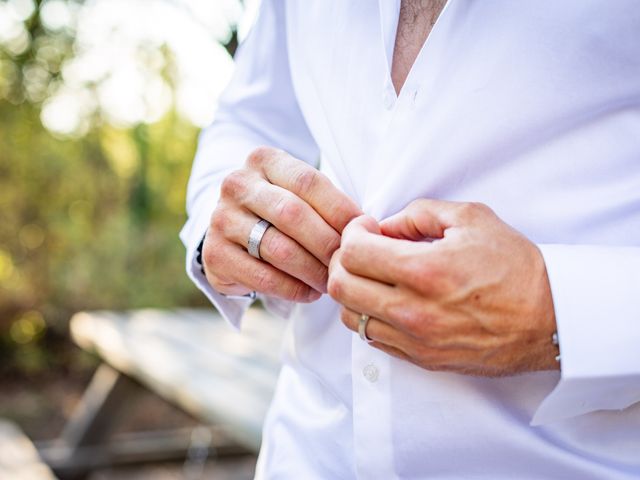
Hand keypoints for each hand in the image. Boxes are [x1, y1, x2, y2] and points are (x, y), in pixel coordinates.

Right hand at [203, 147, 361, 301]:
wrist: (231, 229)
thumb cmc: (280, 210)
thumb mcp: (299, 193)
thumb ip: (326, 202)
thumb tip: (366, 228)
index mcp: (263, 160)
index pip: (308, 181)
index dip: (340, 209)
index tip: (364, 231)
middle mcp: (237, 184)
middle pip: (293, 215)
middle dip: (327, 243)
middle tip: (348, 263)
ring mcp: (221, 219)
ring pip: (278, 249)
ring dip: (313, 271)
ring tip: (332, 282)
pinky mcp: (214, 254)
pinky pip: (262, 277)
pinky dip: (293, 289)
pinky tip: (310, 293)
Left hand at [328, 200, 558, 375]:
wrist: (550, 318)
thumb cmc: (515, 266)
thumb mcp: (471, 218)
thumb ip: (418, 214)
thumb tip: (384, 226)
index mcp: (425, 270)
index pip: (354, 252)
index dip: (351, 232)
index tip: (366, 227)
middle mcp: (414, 310)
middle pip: (341, 285)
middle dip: (342, 259)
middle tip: (360, 248)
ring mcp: (415, 339)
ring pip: (350, 316)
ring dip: (352, 290)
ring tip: (373, 275)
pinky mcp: (422, 358)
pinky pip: (372, 338)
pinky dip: (369, 315)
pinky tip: (388, 299)